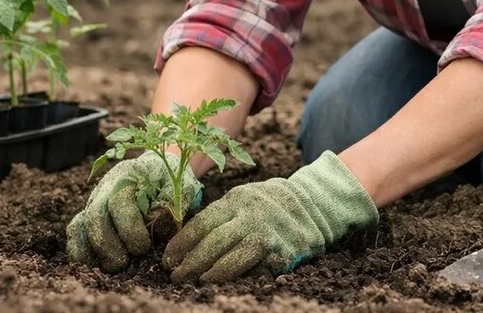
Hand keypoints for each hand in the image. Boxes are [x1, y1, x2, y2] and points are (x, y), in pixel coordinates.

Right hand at [66, 152, 201, 271]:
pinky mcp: (88, 217)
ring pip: (78, 226)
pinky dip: (81, 253)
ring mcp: (93, 202)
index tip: (143, 248)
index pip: (119, 202)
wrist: (160, 171)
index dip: (129, 229)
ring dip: (91, 253)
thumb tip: (159, 229)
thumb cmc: (172, 182)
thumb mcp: (179, 187)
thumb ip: (171, 206)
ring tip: (110, 268)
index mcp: (128, 175)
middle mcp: (105, 187)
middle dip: (107, 245)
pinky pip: (75, 235)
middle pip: (94, 215)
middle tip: (123, 263)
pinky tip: (98, 266)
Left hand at [163, 151, 377, 282]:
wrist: (315, 204)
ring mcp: (268, 233)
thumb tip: (184, 244)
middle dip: (191, 263)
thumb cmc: (270, 205)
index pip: (201, 223)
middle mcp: (250, 214)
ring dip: (212, 273)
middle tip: (176, 277)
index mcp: (236, 200)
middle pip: (213, 242)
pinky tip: (226, 284)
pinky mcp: (283, 251)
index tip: (167, 260)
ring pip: (232, 258)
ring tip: (198, 282)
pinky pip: (256, 269)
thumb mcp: (245, 198)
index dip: (181, 244)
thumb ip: (221, 215)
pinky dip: (238, 278)